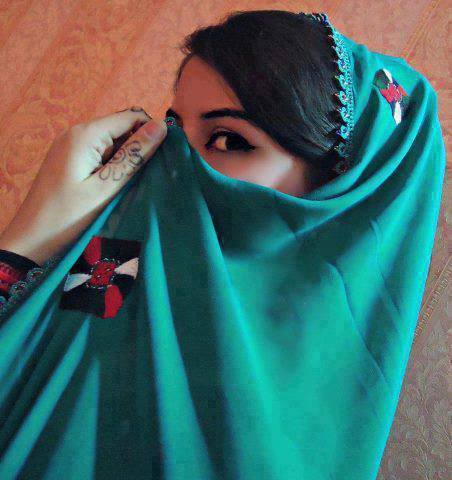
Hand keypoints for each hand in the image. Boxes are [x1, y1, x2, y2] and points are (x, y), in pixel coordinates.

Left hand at [0, 106, 166, 264]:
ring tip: (135, 181)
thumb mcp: (106, 187)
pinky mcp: (70, 158)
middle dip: (140, 145)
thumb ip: (133, 156)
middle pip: (121, 126)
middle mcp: (77, 132)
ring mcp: (71, 144)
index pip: (130, 117)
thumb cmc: (69, 216)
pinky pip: (100, 151)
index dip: (152, 131)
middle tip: (151, 173)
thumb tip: (161, 126)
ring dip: (128, 156)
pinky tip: (118, 183)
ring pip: (112, 140)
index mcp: (86, 134)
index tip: (167, 155)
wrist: (32, 238)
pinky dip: (114, 163)